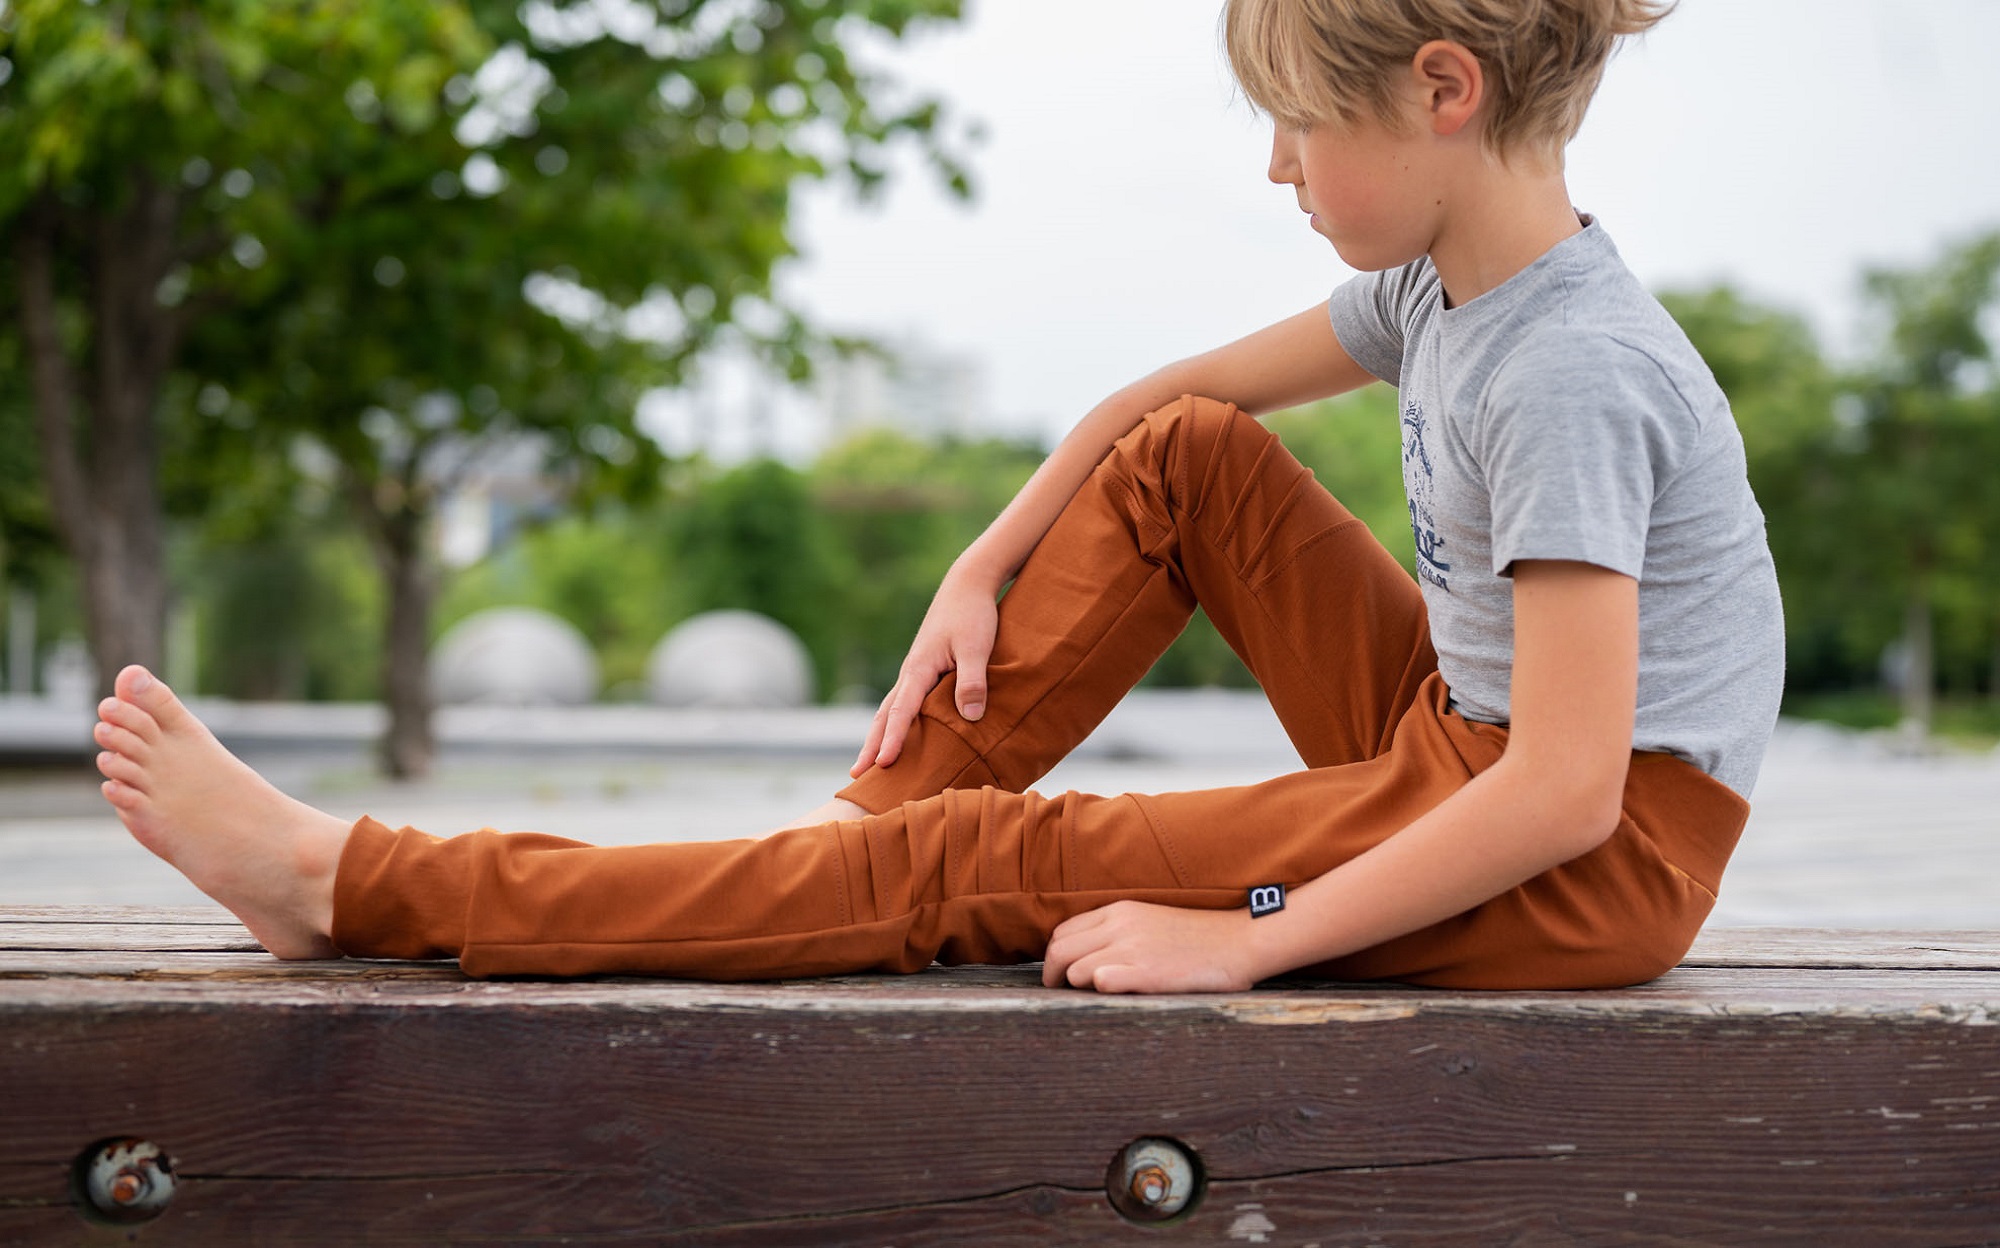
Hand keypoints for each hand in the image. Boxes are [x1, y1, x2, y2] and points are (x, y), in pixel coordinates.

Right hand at [850, 565, 1000, 777]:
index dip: (893, 739)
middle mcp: (910, 673)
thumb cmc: (973, 614)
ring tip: (869, 762)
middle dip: (871, 745)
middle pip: (884, 715)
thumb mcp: (977, 647)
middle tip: (857, 775)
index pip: (901, 711)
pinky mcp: (924, 671)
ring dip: (878, 736)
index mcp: (919, 669)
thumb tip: (970, 717)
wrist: (968, 585)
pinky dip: (895, 722)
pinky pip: (904, 703)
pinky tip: (899, 735)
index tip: (883, 764)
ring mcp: (915, 672)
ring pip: (890, 709)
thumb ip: (972, 681)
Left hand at [1041, 900, 1259, 993]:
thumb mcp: (1151, 920)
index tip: (1060, 973)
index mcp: (1119, 911)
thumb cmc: (1199, 937)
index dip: (1055, 955)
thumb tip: (1088, 955)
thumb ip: (1119, 931)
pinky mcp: (1147, 972)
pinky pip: (1101, 981)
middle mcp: (1120, 926)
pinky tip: (1111, 996)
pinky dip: (1097, 991)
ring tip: (1086, 999)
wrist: (1240, 941)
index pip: (1064, 931)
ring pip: (1075, 969)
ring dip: (1075, 987)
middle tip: (1059, 991)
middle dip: (1052, 974)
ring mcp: (1132, 949)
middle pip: (1059, 950)